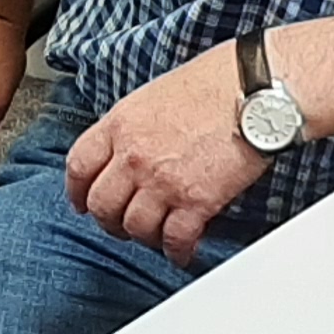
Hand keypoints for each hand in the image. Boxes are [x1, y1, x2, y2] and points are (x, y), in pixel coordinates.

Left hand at [65, 46, 274, 265]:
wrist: (256, 90)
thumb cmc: (216, 82)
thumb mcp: (156, 94)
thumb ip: (134, 126)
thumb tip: (129, 149)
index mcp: (121, 124)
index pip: (79, 166)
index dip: (77, 192)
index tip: (82, 202)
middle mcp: (135, 155)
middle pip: (102, 205)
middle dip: (109, 221)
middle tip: (120, 224)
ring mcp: (163, 181)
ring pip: (134, 228)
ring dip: (143, 237)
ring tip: (155, 236)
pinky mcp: (196, 201)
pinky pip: (175, 239)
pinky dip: (177, 251)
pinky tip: (182, 250)